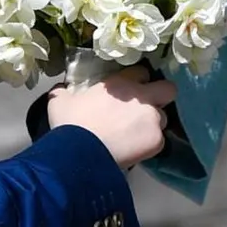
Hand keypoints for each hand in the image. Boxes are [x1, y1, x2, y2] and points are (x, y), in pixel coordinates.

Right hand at [46, 68, 177, 168]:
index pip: (142, 72)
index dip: (138, 81)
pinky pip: (158, 141)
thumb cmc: (70, 124)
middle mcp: (142, 97)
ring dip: (152, 124)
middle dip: (161, 97)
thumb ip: (63, 92)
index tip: (130, 91)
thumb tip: (59, 90)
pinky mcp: (156, 140)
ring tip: (136, 136)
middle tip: (146, 109)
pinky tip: (134, 151)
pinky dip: (149, 145)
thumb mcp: (59, 102)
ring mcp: (152, 119)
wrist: (80, 154)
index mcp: (121, 83)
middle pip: (167, 89)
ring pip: (163, 118)